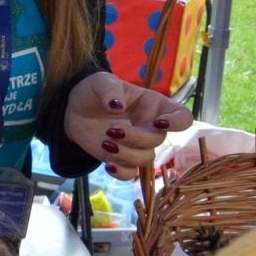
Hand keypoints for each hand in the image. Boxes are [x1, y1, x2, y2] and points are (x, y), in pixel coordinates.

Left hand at [63, 72, 194, 179]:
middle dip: (136, 137)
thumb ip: (110, 90)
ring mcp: (137, 145)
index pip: (182, 116)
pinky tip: (107, 165)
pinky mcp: (121, 158)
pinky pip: (130, 173)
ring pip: (145, 159)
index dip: (178, 123)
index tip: (159, 123)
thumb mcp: (100, 81)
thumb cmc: (94, 91)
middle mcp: (150, 127)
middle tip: (110, 130)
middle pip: (158, 140)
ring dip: (126, 154)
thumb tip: (116, 106)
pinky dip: (121, 172)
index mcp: (154, 105)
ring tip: (104, 142)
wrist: (73, 109)